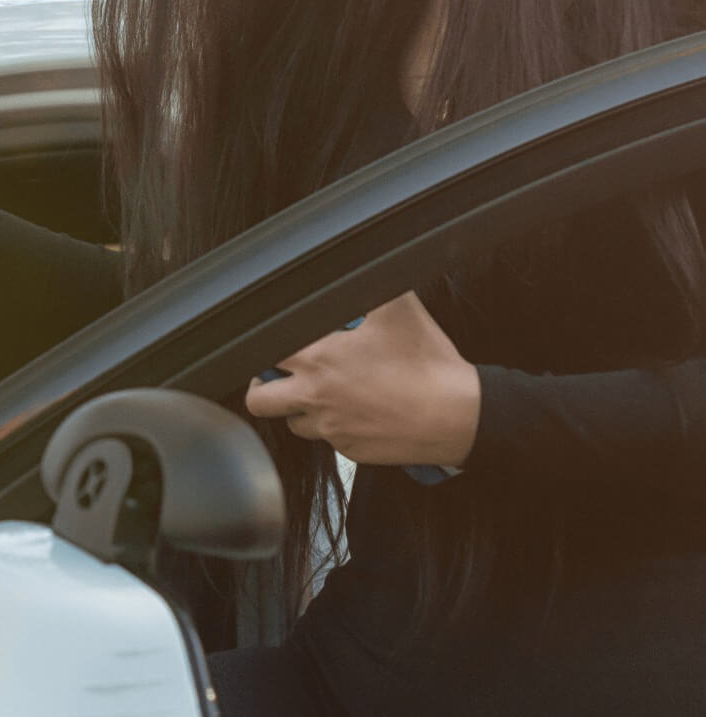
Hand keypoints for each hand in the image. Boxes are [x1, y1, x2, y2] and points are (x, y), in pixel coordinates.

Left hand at [245, 291, 480, 467]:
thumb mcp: (398, 306)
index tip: (278, 340)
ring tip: (322, 390)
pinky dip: (332, 426)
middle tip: (282, 373)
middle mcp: (317, 398)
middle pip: (258, 400)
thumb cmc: (428, 364)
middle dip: (263, 384)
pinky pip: (327, 440)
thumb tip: (358, 265)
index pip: (263, 353)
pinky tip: (354, 409)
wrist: (458, 416)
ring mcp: (332, 430)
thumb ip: (368, 283)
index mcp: (320, 360)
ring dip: (298, 408)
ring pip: (292, 423)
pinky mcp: (350, 451)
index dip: (266, 344)